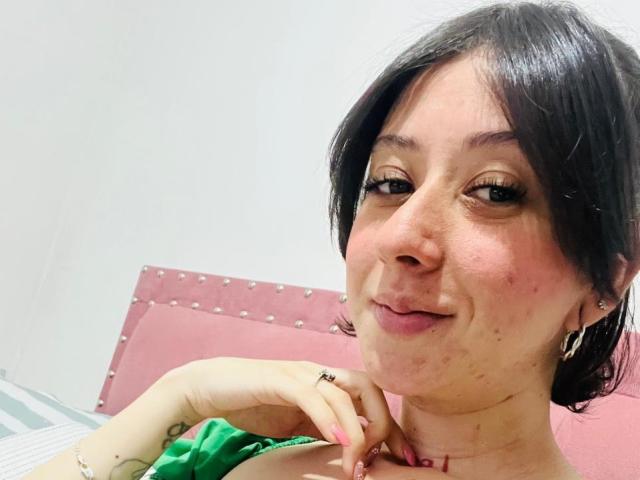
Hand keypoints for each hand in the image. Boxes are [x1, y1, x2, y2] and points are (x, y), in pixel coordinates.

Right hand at [169, 356, 414, 478]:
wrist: (211, 388)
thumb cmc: (252, 404)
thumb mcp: (295, 422)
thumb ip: (321, 428)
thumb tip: (349, 449)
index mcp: (325, 383)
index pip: (371, 398)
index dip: (393, 428)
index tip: (406, 459)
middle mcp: (318, 373)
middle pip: (369, 387)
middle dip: (384, 424)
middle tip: (384, 459)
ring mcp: (299, 373)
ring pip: (344, 393)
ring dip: (356, 431)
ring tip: (356, 463)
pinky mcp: (278, 379)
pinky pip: (310, 395)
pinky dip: (328, 416)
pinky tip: (337, 439)